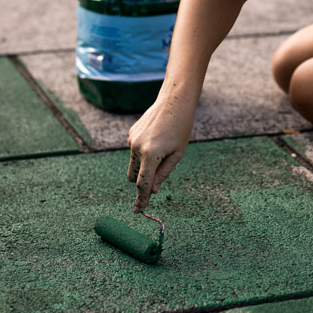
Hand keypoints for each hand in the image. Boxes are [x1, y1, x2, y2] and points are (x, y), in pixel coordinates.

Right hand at [126, 93, 194, 212]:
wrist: (174, 101)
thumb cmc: (181, 128)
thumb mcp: (178, 154)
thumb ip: (163, 173)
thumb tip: (151, 190)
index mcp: (151, 154)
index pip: (142, 184)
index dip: (141, 199)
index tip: (138, 211)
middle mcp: (136, 148)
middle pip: (133, 177)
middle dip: (142, 180)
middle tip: (158, 174)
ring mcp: (131, 140)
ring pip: (133, 164)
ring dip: (143, 165)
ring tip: (162, 149)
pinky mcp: (131, 134)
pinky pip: (134, 151)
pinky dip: (142, 152)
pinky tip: (157, 138)